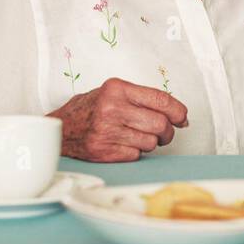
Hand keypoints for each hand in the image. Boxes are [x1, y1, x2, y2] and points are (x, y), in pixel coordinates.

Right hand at [52, 77, 187, 161]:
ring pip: (150, 142)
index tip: (183, 118)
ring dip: (150, 143)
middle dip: (167, 132)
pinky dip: (135, 152)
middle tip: (163, 133)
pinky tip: (123, 144)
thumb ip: (144, 100)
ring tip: (136, 136)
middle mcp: (112, 108)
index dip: (178, 111)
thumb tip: (179, 116)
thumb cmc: (90, 109)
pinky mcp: (104, 151)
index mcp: (117, 89)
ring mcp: (107, 131)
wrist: (61, 128)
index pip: (161, 99)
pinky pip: (136, 155)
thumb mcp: (114, 93)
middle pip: (160, 123)